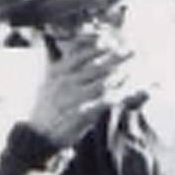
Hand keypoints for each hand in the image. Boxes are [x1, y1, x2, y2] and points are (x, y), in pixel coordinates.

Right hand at [25, 42, 143, 148]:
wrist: (38, 134)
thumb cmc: (45, 107)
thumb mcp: (46, 81)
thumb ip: (53, 62)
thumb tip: (53, 42)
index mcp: (58, 72)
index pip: (80, 54)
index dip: (97, 47)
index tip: (111, 41)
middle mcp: (66, 82)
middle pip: (96, 67)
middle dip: (116, 58)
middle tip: (132, 51)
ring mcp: (74, 99)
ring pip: (103, 83)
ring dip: (121, 75)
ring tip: (135, 70)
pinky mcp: (83, 114)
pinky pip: (106, 102)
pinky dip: (120, 95)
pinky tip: (130, 91)